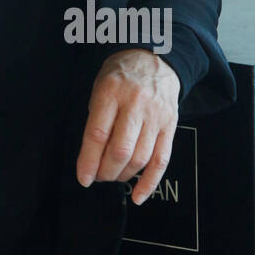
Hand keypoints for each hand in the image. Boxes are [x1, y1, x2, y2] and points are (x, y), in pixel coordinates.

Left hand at [76, 48, 180, 204]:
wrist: (154, 58)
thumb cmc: (120, 75)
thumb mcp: (99, 87)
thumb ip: (96, 119)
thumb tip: (91, 158)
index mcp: (111, 92)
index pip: (98, 134)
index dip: (89, 161)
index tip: (83, 177)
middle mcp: (135, 104)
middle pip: (120, 150)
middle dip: (106, 171)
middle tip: (98, 176)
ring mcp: (156, 116)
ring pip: (140, 158)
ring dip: (123, 176)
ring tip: (113, 177)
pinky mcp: (171, 125)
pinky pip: (162, 160)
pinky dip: (149, 182)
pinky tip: (138, 195)